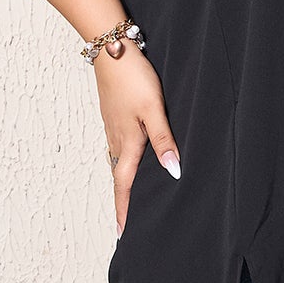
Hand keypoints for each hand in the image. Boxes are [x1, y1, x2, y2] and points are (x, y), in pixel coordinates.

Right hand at [93, 47, 180, 235]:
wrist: (111, 49)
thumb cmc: (134, 77)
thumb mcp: (154, 109)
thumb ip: (164, 140)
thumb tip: (172, 171)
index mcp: (127, 142)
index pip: (124, 185)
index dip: (124, 210)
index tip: (122, 233)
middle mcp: (116, 139)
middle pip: (119, 177)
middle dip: (123, 201)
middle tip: (126, 223)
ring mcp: (112, 127)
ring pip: (117, 162)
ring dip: (122, 182)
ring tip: (129, 197)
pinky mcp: (113, 115)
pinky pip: (117, 147)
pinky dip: (123, 162)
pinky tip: (130, 159)